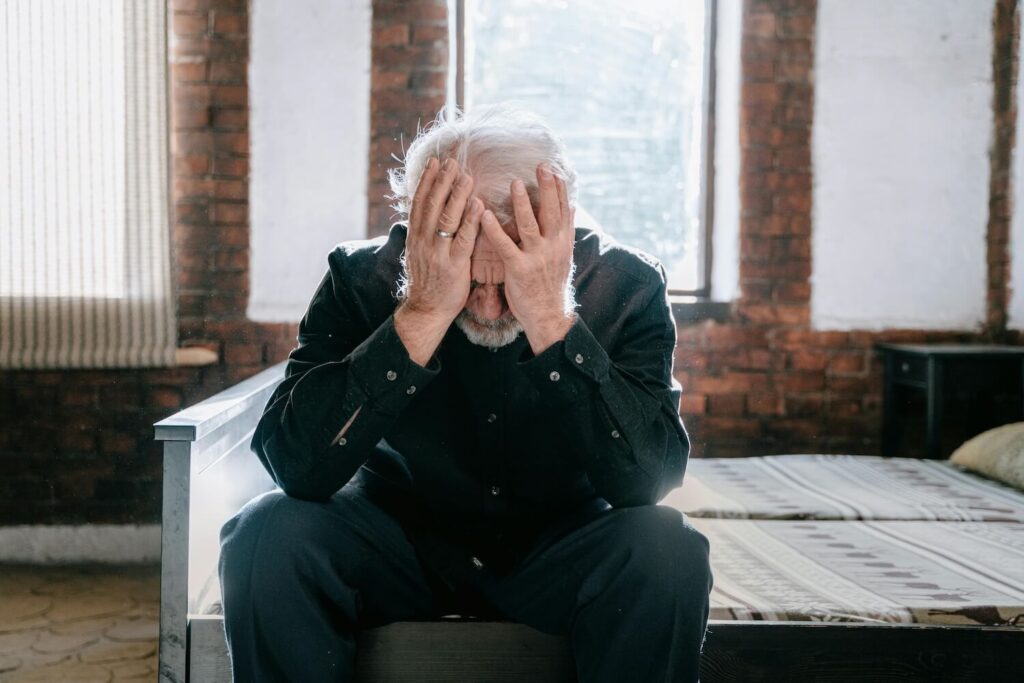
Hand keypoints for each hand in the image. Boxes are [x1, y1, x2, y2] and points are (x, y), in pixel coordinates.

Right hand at [395, 157, 482, 365]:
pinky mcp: (453, 265)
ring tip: (466, 176)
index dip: (427, 180)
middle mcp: (423, 241)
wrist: (427, 310)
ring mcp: (437, 252)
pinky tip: (478, 205)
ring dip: (456, 195)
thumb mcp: (421, 252)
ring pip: (445, 218)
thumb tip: (430, 210)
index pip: (419, 202)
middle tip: (452, 161)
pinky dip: (470, 220)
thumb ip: (426, 231)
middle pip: (431, 204)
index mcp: (415, 236)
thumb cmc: (429, 280)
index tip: (435, 162)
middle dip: (442, 181)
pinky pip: (463, 238)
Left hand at [480, 163, 576, 353]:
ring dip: (522, 203)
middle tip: (541, 166)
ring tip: (514, 183)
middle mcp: (553, 246)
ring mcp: (537, 257)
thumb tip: (570, 206)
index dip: (559, 188)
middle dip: (547, 187)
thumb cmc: (550, 284)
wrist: (547, 315)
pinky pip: (506, 246)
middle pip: (551, 212)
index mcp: (563, 242)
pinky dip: (495, 229)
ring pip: (530, 225)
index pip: (563, 209)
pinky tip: (484, 214)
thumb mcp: (563, 255)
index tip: (553, 169)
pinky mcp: (519, 269)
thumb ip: (564, 230)